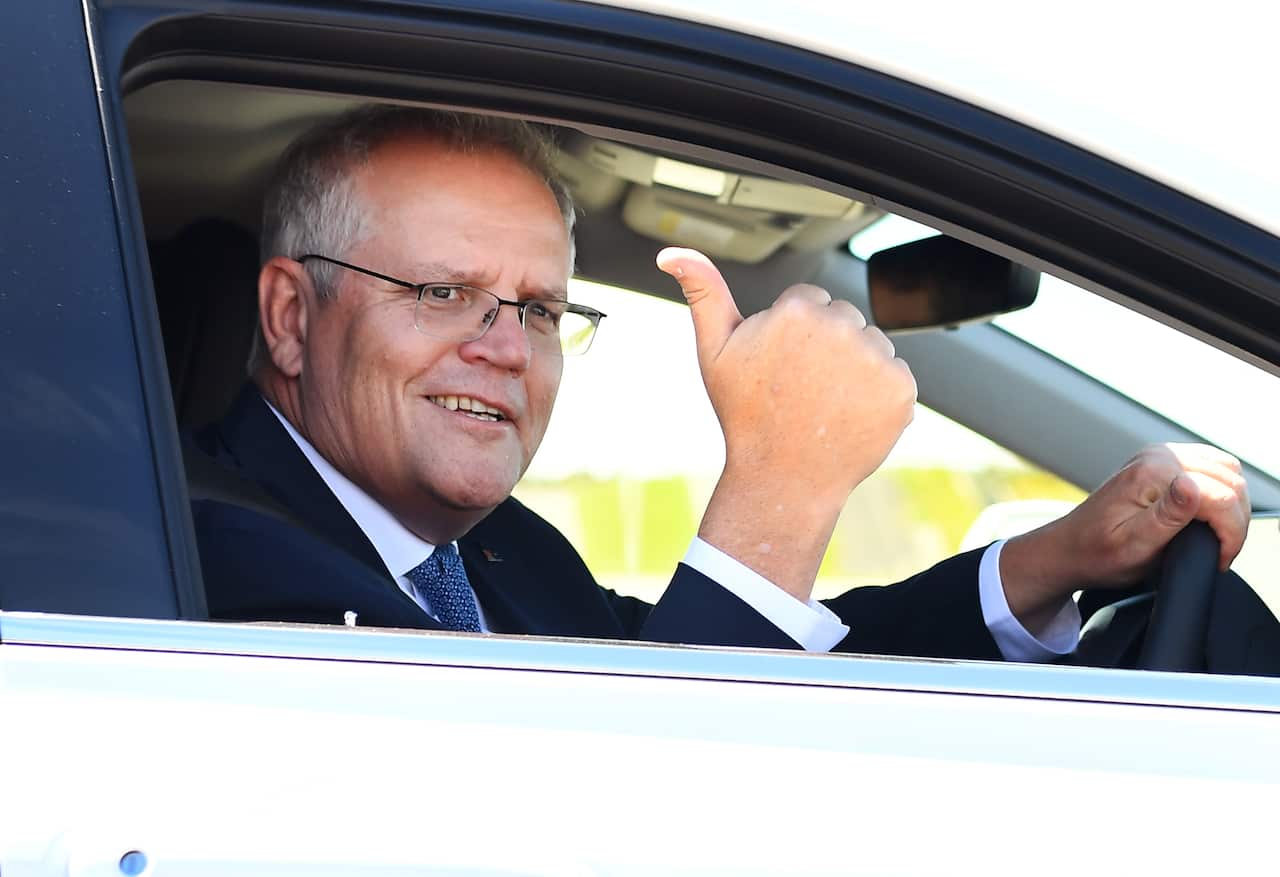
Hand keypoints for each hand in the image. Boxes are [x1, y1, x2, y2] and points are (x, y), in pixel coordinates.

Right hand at [657, 247, 915, 599]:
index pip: (809, 301)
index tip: (779, 367)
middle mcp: (841, 327)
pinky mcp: (901, 389)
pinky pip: (896, 375)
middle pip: (844, 319)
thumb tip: (672, 254)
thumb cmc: (744, 415)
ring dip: (855, 368)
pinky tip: (850, 416)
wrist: (782, 480)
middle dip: (826, 346)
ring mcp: (875, 359)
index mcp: (797, 311)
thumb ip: (702, 292)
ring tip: (825, 403)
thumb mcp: (714, 350)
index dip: (791, 335)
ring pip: (871, 345)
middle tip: (801, 388)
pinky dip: (879, 395)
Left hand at [1001, 443, 1249, 629]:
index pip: (1223, 497)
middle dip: (1235, 522)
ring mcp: (1161, 455)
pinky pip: (1213, 469)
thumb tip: (1192, 485)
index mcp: (1153, 473)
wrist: (1071, 549)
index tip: (1219, 560)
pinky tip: (1211, 518)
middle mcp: (1159, 456)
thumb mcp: (1134, 545)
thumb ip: (1168, 516)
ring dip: (1232, 507)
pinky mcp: (1163, 462)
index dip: (1231, 535)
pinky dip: (1222, 493)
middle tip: (1219, 553)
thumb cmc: (1098, 554)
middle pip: (1231, 482)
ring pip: (1228, 473)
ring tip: (1216, 539)